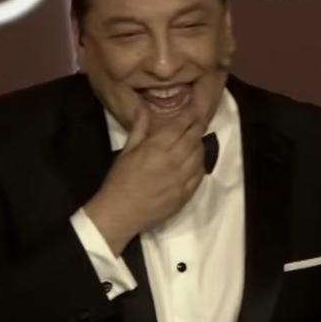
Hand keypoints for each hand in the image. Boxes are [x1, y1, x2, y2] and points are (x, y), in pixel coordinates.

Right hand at [84, 106, 206, 254]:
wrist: (120, 213)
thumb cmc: (120, 180)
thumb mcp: (126, 151)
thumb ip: (139, 128)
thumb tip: (144, 109)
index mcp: (157, 147)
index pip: (181, 125)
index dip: (190, 115)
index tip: (195, 110)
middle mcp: (174, 160)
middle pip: (194, 138)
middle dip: (199, 127)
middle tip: (200, 121)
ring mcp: (183, 178)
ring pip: (200, 155)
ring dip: (200, 145)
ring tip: (196, 140)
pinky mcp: (186, 194)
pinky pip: (200, 175)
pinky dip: (200, 165)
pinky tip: (196, 161)